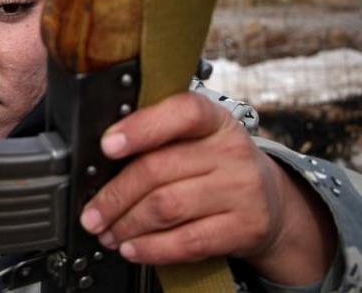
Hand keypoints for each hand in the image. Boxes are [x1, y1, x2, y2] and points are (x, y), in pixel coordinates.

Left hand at [79, 92, 336, 285]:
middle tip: (91, 213)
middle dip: (114, 196)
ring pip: (167, 207)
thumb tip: (101, 162)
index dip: (140, 128)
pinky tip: (133, 248)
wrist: (270, 202)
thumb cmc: (216, 165)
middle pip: (158, 169)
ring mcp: (243, 190)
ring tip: (108, 232)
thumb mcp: (196, 139)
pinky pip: (188, 241)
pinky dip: (152, 248)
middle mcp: (232, 150)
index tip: (107, 145)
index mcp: (215, 119)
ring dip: (127, 224)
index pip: (181, 113)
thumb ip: (157, 140)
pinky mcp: (246, 228)